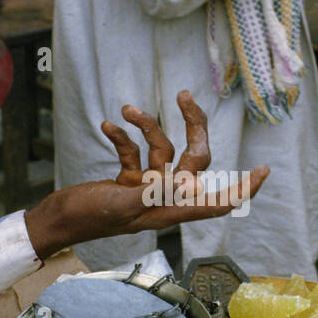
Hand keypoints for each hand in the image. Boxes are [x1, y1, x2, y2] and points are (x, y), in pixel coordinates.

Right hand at [25, 91, 269, 258]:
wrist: (55, 221)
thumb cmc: (86, 218)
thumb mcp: (122, 204)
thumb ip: (155, 194)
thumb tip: (190, 186)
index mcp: (170, 210)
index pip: (217, 202)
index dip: (242, 189)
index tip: (262, 171)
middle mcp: (164, 198)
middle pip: (194, 158)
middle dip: (193, 126)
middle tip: (186, 96)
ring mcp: (146, 188)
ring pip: (161, 148)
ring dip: (145, 126)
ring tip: (127, 110)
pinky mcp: (128, 180)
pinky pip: (134, 151)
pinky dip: (123, 137)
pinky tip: (109, 125)